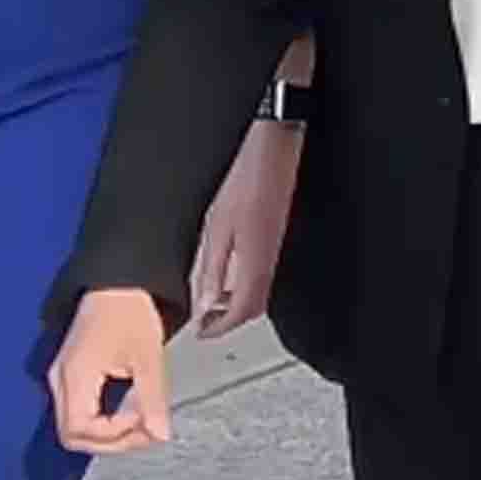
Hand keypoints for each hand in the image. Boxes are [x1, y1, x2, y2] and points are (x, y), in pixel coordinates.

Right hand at [52, 290, 174, 454]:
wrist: (118, 283)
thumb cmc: (130, 311)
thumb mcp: (149, 357)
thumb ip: (153, 399)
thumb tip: (161, 435)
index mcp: (75, 375)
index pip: (79, 430)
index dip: (114, 435)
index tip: (143, 419)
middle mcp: (60, 380)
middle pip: (73, 435)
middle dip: (112, 441)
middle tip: (147, 431)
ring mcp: (63, 379)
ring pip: (76, 427)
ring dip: (110, 433)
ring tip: (142, 419)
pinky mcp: (72, 377)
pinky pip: (81, 412)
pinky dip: (106, 420)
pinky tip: (130, 409)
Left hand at [188, 125, 301, 337]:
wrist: (277, 146)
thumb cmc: (247, 177)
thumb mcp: (217, 226)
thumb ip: (211, 268)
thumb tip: (205, 302)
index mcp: (255, 261)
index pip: (241, 310)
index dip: (221, 327)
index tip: (202, 332)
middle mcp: (271, 260)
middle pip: (254, 305)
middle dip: (230, 318)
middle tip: (207, 321)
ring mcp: (277, 248)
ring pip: (260, 291)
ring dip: (237, 302)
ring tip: (214, 301)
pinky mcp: (278, 236)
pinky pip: (262, 273)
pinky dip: (245, 283)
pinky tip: (230, 274)